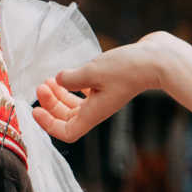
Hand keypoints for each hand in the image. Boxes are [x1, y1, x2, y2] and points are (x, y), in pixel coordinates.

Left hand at [33, 37, 161, 142]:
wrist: (156, 58)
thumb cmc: (128, 68)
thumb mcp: (94, 71)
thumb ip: (72, 77)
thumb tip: (59, 79)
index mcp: (93, 114)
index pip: (66, 132)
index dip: (48, 126)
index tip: (35, 111)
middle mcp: (96, 110)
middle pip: (66, 118)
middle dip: (50, 104)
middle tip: (40, 86)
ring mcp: (102, 98)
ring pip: (73, 105)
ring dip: (58, 95)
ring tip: (48, 80)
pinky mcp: (106, 86)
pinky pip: (83, 93)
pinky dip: (71, 87)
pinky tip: (66, 75)